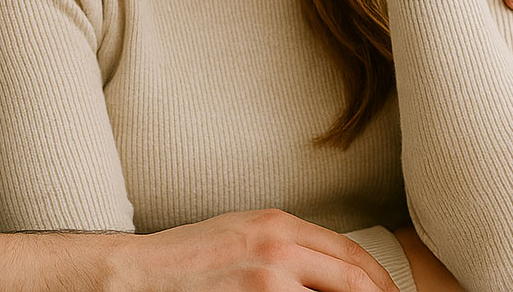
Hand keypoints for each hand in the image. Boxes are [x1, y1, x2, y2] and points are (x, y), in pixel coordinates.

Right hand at [0, 210, 395, 291]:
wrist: (130, 276)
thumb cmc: (180, 265)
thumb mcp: (237, 239)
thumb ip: (284, 252)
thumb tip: (330, 277)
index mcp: (279, 226)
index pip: (354, 258)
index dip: (383, 287)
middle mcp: (282, 245)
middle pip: (359, 281)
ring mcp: (272, 277)